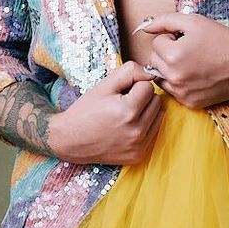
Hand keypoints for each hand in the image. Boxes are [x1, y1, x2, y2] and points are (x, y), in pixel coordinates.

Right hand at [48, 60, 165, 164]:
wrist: (70, 140)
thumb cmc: (86, 110)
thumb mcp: (104, 85)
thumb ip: (129, 71)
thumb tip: (151, 72)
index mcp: (127, 110)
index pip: (148, 87)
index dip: (134, 86)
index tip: (120, 93)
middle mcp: (136, 130)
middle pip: (156, 101)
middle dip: (142, 98)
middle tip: (122, 103)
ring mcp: (138, 145)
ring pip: (158, 116)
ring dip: (146, 112)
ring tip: (125, 115)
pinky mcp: (138, 155)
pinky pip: (153, 132)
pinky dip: (144, 127)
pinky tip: (127, 128)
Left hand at [132, 13, 228, 109]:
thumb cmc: (221, 39)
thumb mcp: (193, 22)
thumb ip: (164, 21)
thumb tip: (143, 27)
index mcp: (173, 55)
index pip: (156, 43)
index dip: (171, 38)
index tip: (186, 39)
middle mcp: (174, 77)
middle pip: (155, 60)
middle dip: (167, 53)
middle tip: (189, 50)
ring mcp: (182, 93)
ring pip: (161, 77)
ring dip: (170, 69)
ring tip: (191, 62)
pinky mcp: (190, 103)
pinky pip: (174, 91)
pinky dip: (180, 83)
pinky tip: (196, 75)